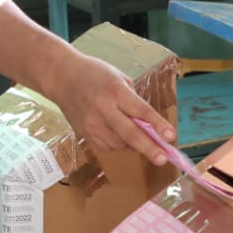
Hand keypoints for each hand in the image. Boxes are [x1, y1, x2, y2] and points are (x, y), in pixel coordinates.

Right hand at [45, 52, 174, 164]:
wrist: (61, 77)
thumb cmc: (94, 73)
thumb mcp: (119, 78)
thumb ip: (133, 100)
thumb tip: (148, 124)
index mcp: (115, 91)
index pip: (141, 111)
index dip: (157, 125)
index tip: (171, 136)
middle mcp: (102, 109)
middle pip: (130, 133)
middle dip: (148, 147)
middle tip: (163, 158)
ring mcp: (91, 123)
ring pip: (119, 144)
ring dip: (134, 145)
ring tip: (141, 139)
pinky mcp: (84, 133)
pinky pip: (107, 146)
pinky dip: (119, 144)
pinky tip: (121, 136)